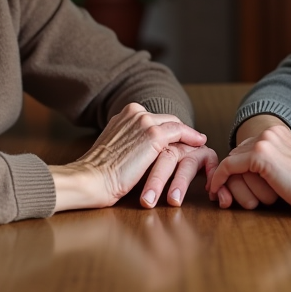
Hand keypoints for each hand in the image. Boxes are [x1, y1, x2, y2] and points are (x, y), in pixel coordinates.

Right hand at [51, 103, 212, 211]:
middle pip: (167, 119)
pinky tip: (200, 143)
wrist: (90, 178)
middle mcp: (135, 112)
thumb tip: (143, 150)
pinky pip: (180, 133)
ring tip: (199, 141)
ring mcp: (145, 122)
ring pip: (175, 124)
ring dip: (188, 134)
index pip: (154, 118)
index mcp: (124, 114)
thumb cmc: (99, 172)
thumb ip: (129, 141)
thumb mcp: (115, 147)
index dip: (167, 128)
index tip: (177, 136)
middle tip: (193, 139)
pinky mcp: (154, 136)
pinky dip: (192, 137)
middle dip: (180, 130)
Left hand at [210, 114, 287, 207]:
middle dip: (228, 174)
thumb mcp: (287, 167)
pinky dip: (220, 179)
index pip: (246, 147)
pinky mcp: (259, 156)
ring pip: (230, 161)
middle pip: (236, 153)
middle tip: (218, 192)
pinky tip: (217, 191)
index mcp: (278, 132)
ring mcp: (264, 142)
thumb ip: (270, 163)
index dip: (235, 167)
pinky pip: (228, 167)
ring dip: (225, 180)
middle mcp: (270, 132)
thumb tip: (246, 172)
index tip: (227, 183)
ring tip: (222, 196)